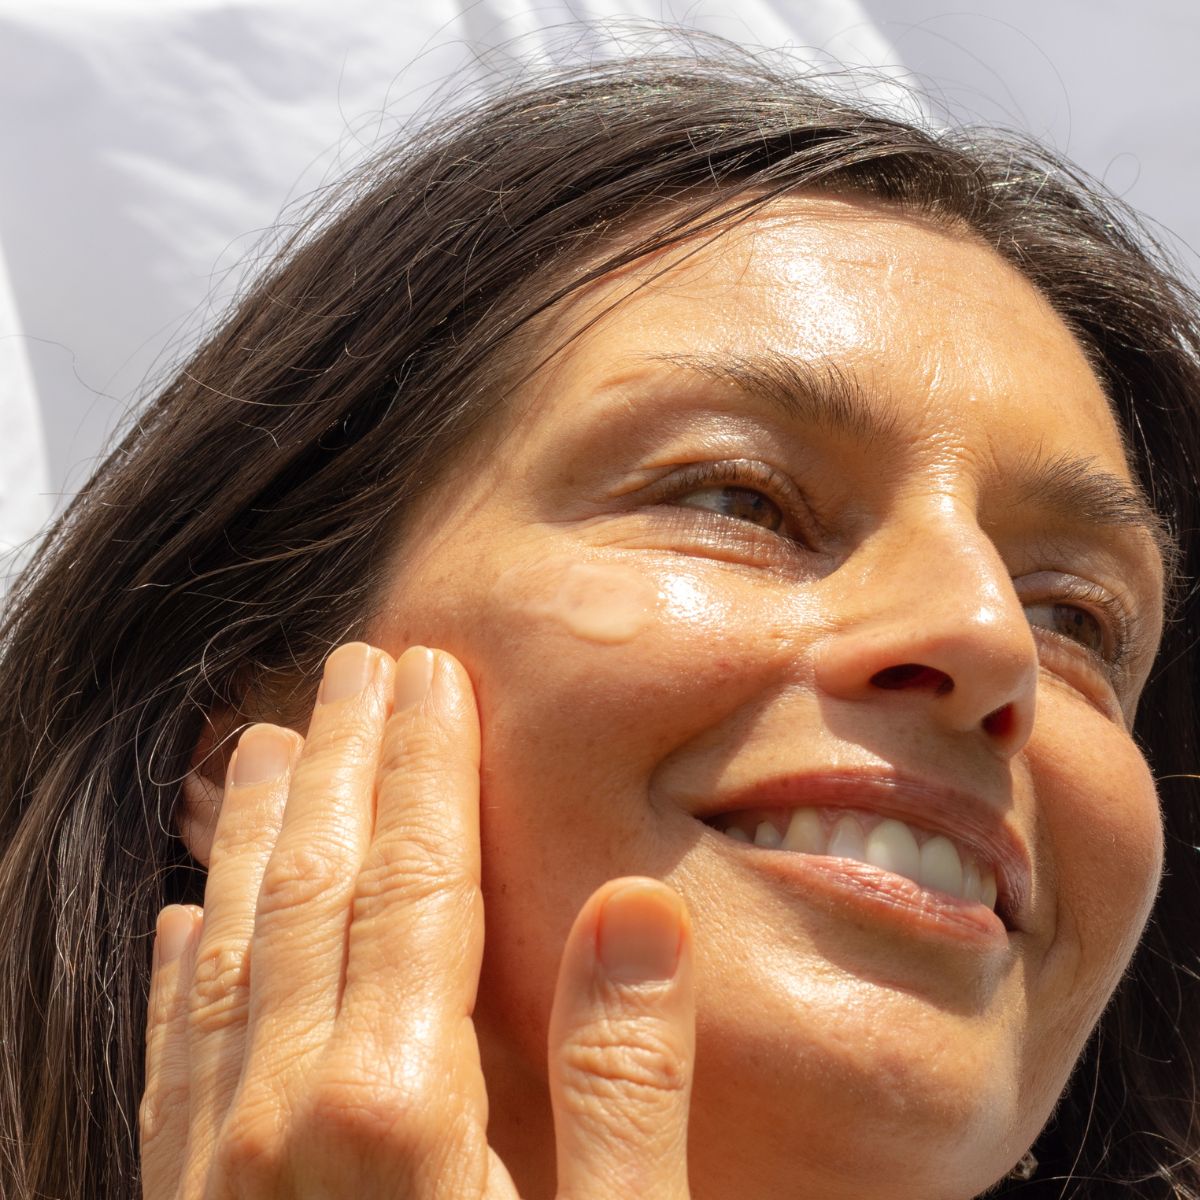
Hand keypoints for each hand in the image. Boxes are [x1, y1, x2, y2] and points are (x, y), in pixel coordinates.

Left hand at [140, 643, 694, 1198]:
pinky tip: (183, 918)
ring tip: (267, 746)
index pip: (414, 880)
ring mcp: (214, 1169)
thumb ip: (625, 1080)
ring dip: (252, 834)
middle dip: (341, 762)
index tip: (432, 676)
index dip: (426, 765)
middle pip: (314, 888)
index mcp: (397, 1106)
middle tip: (354, 666)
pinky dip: (181, 966)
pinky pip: (172, 1054)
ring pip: (227, 951)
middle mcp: (284, 1117)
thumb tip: (638, 909)